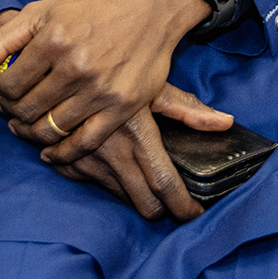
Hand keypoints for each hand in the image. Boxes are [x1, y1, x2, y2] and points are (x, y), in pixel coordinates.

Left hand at [0, 0, 210, 168]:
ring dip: (31, 134)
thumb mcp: (43, 13)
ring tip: (28, 127)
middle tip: (12, 112)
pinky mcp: (122, 107)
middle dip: (12, 114)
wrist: (150, 10)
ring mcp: (100, 89)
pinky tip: (50, 151)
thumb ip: (2, 42)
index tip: (2, 92)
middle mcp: (76, 66)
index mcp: (53, 40)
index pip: (9, 86)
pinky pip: (83, 142)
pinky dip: (62, 154)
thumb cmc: (92, 8)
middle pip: (27, 110)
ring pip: (51, 129)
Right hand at [46, 85, 232, 220]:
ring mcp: (86, 161)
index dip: (183, 207)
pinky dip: (105, 180)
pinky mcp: (65, 162)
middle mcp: (112, 153)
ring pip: (119, 196)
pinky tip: (111, 166)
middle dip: (161, 209)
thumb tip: (226, 122)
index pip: (165, 185)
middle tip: (171, 201)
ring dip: (133, 194)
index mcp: (138, 135)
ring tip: (142, 180)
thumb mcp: (151, 84)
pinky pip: (91, 184)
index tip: (194, 213)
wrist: (51, 65)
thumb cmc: (111, 68)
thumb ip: (186, 108)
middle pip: (144, 203)